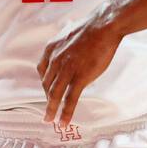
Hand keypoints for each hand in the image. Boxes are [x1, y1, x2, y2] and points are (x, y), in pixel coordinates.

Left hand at [37, 9, 123, 126]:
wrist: (104, 25)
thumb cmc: (91, 28)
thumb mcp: (69, 34)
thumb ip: (65, 46)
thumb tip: (68, 50)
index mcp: (51, 49)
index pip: (42, 70)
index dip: (44, 83)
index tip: (47, 91)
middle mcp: (55, 60)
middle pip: (47, 84)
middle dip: (47, 99)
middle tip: (48, 109)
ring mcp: (67, 70)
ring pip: (54, 95)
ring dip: (51, 110)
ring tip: (50, 120)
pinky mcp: (79, 77)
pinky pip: (70, 99)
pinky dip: (65, 113)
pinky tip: (63, 122)